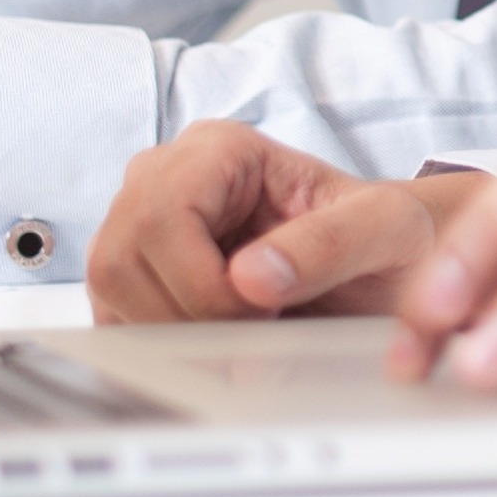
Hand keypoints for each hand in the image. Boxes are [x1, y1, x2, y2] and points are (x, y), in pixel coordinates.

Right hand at [89, 121, 478, 322]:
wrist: (384, 266)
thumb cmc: (385, 236)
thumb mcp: (387, 228)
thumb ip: (331, 243)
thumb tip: (248, 279)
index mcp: (217, 149)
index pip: (161, 216)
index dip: (202, 283)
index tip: (265, 313)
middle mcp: (164, 177)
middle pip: (120, 257)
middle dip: (188, 315)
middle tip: (258, 332)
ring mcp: (138, 225)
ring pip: (108, 291)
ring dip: (174, 336)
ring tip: (248, 336)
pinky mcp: (133, 277)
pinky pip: (113, 320)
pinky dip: (161, 347)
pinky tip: (220, 343)